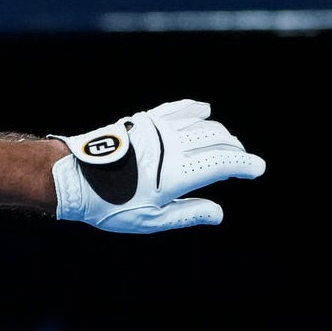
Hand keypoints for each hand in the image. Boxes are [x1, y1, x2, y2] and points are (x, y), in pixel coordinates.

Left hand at [53, 99, 264, 232]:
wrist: (72, 179)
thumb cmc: (109, 206)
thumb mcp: (150, 221)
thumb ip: (187, 215)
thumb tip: (219, 213)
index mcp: (176, 175)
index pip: (224, 163)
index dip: (246, 165)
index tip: (258, 169)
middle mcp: (171, 147)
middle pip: (218, 139)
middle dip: (235, 149)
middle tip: (240, 160)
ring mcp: (158, 130)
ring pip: (202, 123)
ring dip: (218, 132)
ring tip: (224, 142)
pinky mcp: (144, 120)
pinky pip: (178, 108)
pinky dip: (196, 110)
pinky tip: (204, 112)